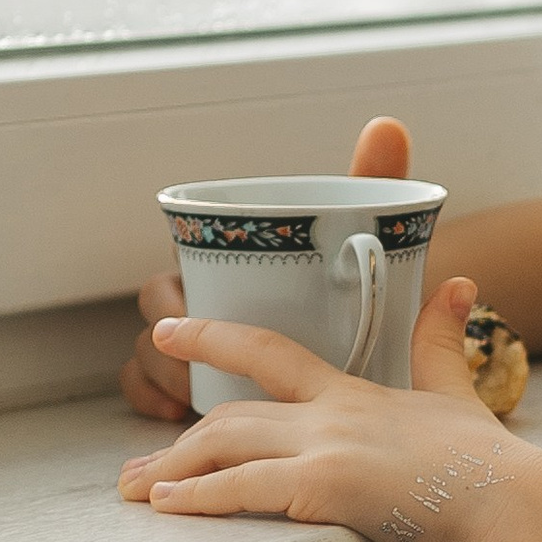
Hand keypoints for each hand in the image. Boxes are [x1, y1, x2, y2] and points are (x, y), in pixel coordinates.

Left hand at [118, 276, 541, 541]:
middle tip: (136, 465)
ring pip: (226, 445)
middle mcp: (333, 417)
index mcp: (356, 396)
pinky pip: (244, 489)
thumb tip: (457, 283)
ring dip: (174, 470)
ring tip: (138, 491)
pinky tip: (169, 507)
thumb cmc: (495, 470)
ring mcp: (329, 450)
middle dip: (178, 436)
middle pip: (232, 413)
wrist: (520, 512)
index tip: (168, 330)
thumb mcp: (461, 394)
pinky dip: (199, 497)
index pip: (271, 354)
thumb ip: (442, 345)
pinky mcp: (330, 490)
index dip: (214, 338)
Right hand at [123, 117, 412, 421]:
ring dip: (160, 380)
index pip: (173, 273)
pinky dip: (152, 402)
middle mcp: (210, 299)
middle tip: (195, 373)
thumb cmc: (365, 274)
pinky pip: (152, 392)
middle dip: (163, 351)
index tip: (181, 320)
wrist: (392, 328)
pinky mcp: (204, 382)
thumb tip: (387, 125)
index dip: (168, 301)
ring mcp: (202, 343)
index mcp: (229, 259)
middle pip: (154, 321)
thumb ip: (376, 178)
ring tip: (190, 404)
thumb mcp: (371, 230)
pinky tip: (176, 415)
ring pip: (149, 358)